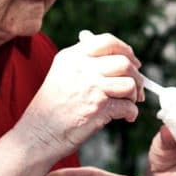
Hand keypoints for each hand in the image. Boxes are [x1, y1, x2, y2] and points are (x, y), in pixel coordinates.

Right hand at [17, 32, 144, 158]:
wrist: (37, 134)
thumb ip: (86, 62)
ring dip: (134, 95)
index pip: (108, 41)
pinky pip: (128, 107)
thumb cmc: (51, 107)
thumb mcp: (62, 73)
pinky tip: (125, 117)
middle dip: (137, 77)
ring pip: (130, 83)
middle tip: (136, 89)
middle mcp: (82, 68)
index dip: (126, 51)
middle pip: (124, 62)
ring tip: (128, 103)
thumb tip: (122, 60)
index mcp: (73, 56)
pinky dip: (131, 113)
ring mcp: (91, 87)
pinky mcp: (98, 108)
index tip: (133, 62)